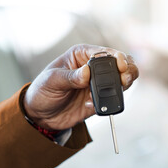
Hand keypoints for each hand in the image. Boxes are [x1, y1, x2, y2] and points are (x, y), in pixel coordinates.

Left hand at [23, 44, 138, 129]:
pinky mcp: (99, 100)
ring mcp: (97, 84)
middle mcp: (92, 68)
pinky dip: (112, 101)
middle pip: (119, 64)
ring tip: (120, 88)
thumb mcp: (52, 80)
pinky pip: (112, 99)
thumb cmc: (42, 91)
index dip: (116, 57)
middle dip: (127, 69)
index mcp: (81, 56)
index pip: (104, 52)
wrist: (40, 114)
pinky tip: (97, 104)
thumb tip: (87, 72)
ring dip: (125, 84)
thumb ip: (70, 77)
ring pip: (121, 80)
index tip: (120, 66)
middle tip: (125, 79)